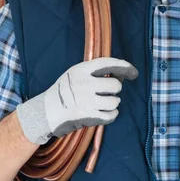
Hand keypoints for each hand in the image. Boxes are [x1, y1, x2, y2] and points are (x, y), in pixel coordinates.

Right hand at [16, 57, 137, 144]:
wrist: (46, 111)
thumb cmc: (63, 92)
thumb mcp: (74, 74)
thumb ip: (93, 72)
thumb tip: (120, 75)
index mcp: (81, 70)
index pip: (108, 64)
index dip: (124, 66)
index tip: (133, 72)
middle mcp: (85, 83)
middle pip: (115, 85)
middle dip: (115, 90)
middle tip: (108, 92)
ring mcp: (86, 101)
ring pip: (114, 101)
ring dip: (113, 103)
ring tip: (105, 103)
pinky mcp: (88, 116)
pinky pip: (110, 115)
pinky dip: (111, 115)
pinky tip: (105, 113)